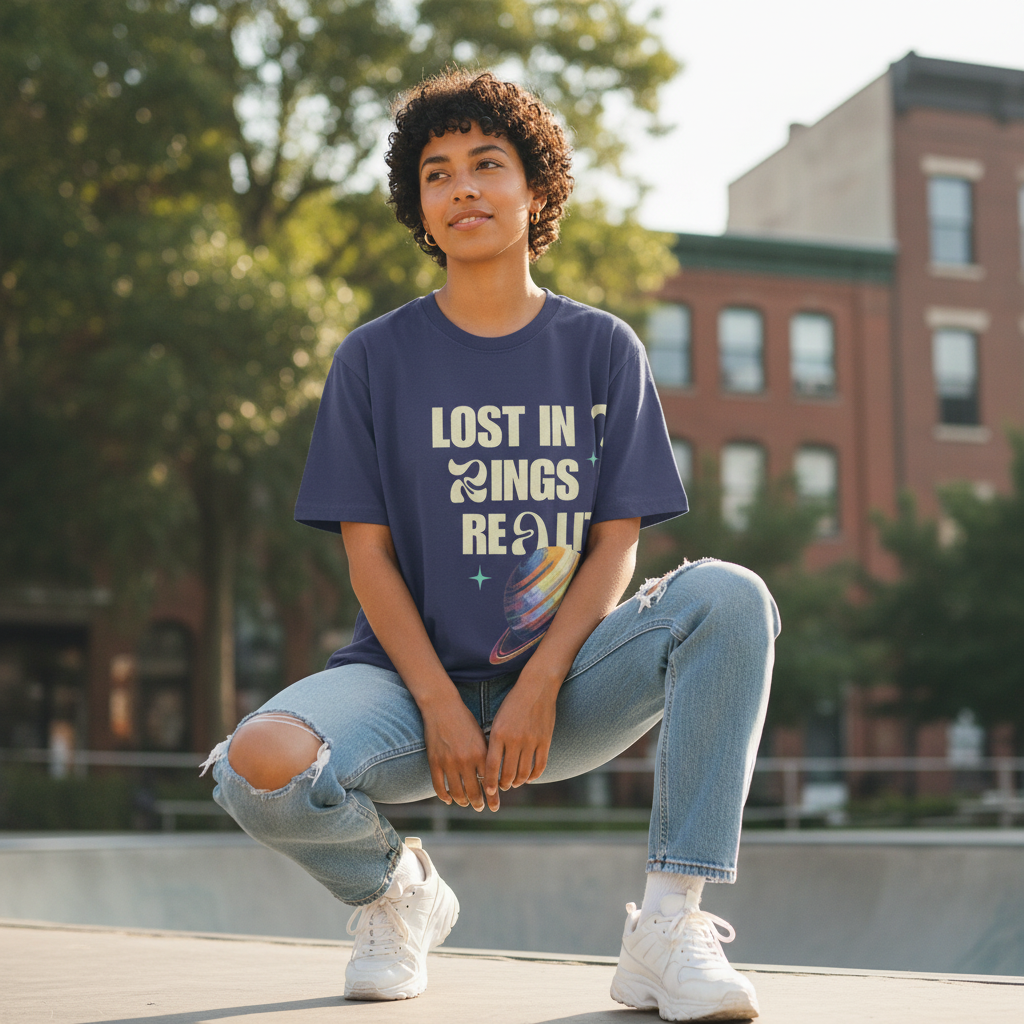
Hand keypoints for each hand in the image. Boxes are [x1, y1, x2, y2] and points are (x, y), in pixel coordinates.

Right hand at [422, 698, 489, 811]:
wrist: (442, 707)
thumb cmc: (465, 720)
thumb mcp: (481, 736)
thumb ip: (486, 756)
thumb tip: (493, 777)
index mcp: (481, 753)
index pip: (489, 783)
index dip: (492, 797)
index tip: (494, 806)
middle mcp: (466, 760)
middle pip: (474, 792)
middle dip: (479, 803)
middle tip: (481, 808)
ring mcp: (449, 763)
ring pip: (457, 792)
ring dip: (463, 801)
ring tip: (466, 803)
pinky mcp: (434, 762)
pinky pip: (439, 787)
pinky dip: (445, 796)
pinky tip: (449, 799)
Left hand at [483, 676, 557, 809]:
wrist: (536, 687)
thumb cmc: (513, 703)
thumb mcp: (498, 720)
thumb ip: (494, 741)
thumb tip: (490, 764)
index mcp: (498, 734)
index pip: (491, 766)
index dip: (489, 782)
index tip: (489, 791)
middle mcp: (514, 739)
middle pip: (508, 773)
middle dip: (504, 784)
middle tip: (503, 787)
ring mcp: (531, 741)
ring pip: (524, 773)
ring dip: (518, 782)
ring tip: (515, 783)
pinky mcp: (545, 741)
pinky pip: (540, 766)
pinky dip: (534, 776)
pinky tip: (529, 778)